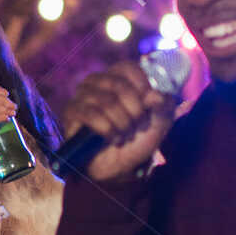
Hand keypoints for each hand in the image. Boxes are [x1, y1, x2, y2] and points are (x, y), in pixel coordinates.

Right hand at [62, 61, 174, 181]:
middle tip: (138, 126)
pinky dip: (107, 130)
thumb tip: (156, 95)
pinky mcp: (71, 111)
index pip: (127, 68)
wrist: (116, 166)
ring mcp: (82, 95)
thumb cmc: (135, 139)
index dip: (142, 85)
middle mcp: (97, 82)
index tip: (149, 105)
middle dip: (135, 110)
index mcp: (117, 77)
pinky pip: (91, 114)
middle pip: (119, 85)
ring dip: (122, 123)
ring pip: (107, 101)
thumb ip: (163, 107)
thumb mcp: (158, 124)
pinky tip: (112, 138)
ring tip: (125, 135)